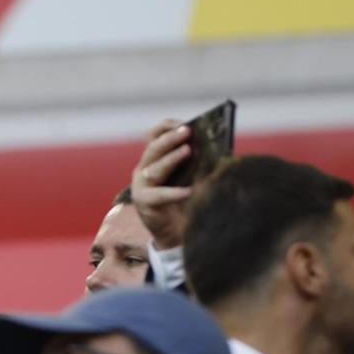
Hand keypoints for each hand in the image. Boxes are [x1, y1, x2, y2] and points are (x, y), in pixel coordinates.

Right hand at [131, 119, 193, 249]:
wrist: (174, 231)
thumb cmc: (183, 200)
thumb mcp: (189, 176)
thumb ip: (194, 163)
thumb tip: (213, 148)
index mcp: (153, 158)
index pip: (153, 135)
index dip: (166, 126)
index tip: (184, 122)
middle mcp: (143, 169)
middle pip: (153, 148)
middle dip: (170, 138)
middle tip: (187, 131)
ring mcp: (141, 185)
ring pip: (154, 168)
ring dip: (171, 159)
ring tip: (188, 151)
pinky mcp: (144, 203)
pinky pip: (159, 195)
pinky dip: (174, 193)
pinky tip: (188, 191)